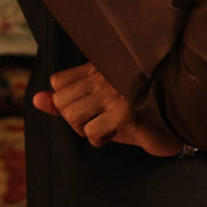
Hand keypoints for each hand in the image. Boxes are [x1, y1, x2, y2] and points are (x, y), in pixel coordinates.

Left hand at [33, 63, 182, 156]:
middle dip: (74, 120)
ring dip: (86, 130)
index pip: (58, 81)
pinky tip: (117, 131)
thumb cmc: (132, 114)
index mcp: (98, 66)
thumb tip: (35, 100)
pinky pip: (90, 132)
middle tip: (98, 119)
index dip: (67, 102)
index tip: (89, 106)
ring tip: (106, 125)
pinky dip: (100, 139)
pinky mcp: (124, 112)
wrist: (170, 124)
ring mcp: (115, 92)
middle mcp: (105, 74)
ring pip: (72, 116)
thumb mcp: (96, 107)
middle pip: (61, 101)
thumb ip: (65, 102)